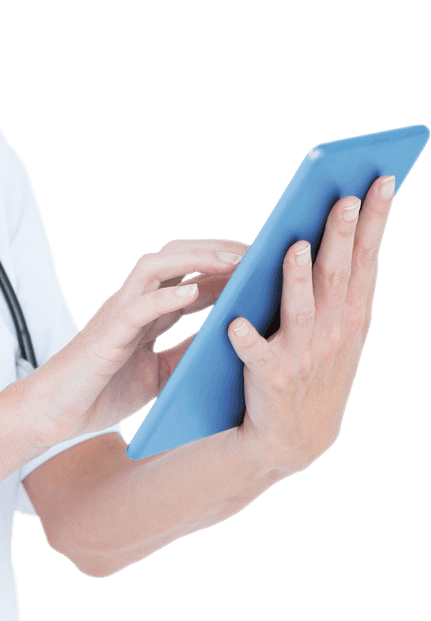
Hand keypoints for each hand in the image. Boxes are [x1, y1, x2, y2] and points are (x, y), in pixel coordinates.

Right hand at [13, 238, 246, 451]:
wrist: (55, 414)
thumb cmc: (100, 393)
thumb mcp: (158, 374)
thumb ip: (185, 353)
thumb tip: (226, 342)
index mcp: (146, 313)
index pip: (189, 277)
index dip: (224, 269)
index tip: (261, 265)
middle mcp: (133, 303)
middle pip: (175, 257)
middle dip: (215, 250)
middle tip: (256, 253)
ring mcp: (118, 313)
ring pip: (156, 266)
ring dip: (197, 259)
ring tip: (233, 261)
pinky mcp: (107, 334)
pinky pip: (138, 306)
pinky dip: (165, 296)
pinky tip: (192, 291)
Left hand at [228, 175, 394, 475]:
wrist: (293, 440)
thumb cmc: (314, 371)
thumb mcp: (342, 329)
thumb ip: (343, 284)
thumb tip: (347, 224)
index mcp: (351, 315)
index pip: (366, 259)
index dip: (375, 221)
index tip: (382, 180)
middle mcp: (333, 332)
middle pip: (336, 276)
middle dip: (340, 237)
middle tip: (345, 196)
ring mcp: (302, 356)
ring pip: (299, 311)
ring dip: (297, 279)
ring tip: (294, 246)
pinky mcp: (269, 380)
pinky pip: (256, 357)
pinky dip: (247, 341)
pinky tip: (236, 324)